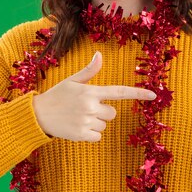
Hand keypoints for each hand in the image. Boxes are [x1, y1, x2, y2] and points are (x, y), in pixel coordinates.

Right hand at [32, 51, 156, 141]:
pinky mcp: (82, 135)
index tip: (153, 95)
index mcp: (91, 91)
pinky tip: (77, 127)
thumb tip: (99, 55)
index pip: (119, 92)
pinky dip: (90, 133)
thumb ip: (89, 71)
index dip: (138, 93)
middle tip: (85, 108)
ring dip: (95, 122)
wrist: (38, 115)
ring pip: (104, 124)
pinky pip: (98, 136)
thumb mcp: (72, 81)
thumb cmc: (57, 95)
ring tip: (78, 117)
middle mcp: (91, 106)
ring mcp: (86, 121)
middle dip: (103, 111)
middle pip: (113, 112)